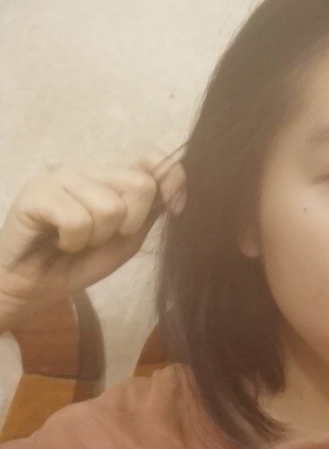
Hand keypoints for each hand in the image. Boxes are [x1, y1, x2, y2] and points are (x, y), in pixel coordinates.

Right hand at [0, 153, 184, 329]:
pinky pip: (77, 220)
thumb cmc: (79, 262)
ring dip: (96, 238)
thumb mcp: (127, 240)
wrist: (32, 288)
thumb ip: (151, 212)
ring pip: (110, 207)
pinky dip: (73, 242)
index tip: (175, 209)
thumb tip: (176, 188)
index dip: (172, 182)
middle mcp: (89, 171)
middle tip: (102, 238)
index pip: (153, 159)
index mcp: (112, 179)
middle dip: (130, 224)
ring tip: (75, 241)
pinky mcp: (35, 193)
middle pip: (140, 185)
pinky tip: (58, 241)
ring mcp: (60, 178)